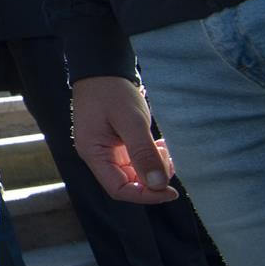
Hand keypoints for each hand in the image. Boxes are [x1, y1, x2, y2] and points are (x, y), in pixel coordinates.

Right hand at [72, 75, 178, 203]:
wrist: (102, 70)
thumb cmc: (112, 92)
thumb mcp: (132, 121)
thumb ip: (144, 153)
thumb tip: (158, 185)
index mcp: (94, 153)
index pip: (118, 189)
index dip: (145, 195)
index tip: (170, 190)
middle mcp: (98, 155)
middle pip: (127, 183)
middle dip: (152, 178)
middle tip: (169, 159)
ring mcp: (106, 149)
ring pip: (133, 172)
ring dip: (153, 167)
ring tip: (164, 150)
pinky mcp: (115, 143)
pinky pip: (134, 160)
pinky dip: (149, 157)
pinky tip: (158, 146)